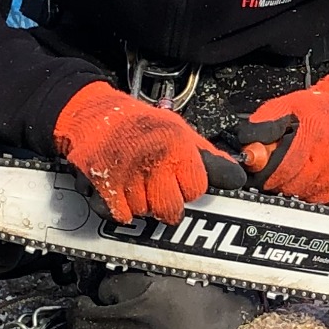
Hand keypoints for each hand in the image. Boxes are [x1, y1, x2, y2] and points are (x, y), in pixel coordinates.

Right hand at [53, 83, 241, 224]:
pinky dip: (120, 208)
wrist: (92, 113)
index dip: (189, 187)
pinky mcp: (102, 186)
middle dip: (167, 202)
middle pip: (172, 210)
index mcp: (175, 145)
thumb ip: (207, 158)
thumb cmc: (137, 122)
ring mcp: (126, 175)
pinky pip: (121, 215)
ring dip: (141, 203)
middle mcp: (152, 160)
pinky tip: (120, 189)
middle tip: (157, 185)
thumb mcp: (179, 130)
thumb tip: (236, 178)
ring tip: (135, 181)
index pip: (197, 189)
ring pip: (145, 213)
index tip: (180, 178)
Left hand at [231, 75, 328, 204]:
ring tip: (286, 169)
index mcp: (316, 133)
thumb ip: (262, 124)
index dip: (265, 173)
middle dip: (274, 180)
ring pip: (301, 193)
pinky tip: (302, 175)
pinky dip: (303, 190)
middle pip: (291, 183)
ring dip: (288, 186)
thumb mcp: (284, 106)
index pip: (284, 166)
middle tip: (268, 171)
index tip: (255, 172)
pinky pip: (314, 197)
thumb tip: (248, 149)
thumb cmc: (314, 110)